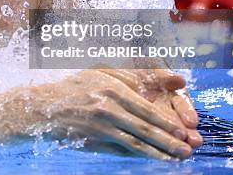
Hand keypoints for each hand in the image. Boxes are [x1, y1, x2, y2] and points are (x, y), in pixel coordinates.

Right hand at [30, 70, 193, 159]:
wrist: (43, 107)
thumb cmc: (74, 88)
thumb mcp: (99, 73)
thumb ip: (130, 74)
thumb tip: (171, 79)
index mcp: (111, 87)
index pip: (146, 107)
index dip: (167, 120)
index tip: (184, 129)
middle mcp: (107, 106)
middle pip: (145, 126)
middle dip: (169, 138)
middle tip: (189, 147)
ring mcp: (100, 125)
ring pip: (136, 140)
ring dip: (160, 150)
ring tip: (178, 157)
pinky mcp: (93, 139)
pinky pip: (122, 149)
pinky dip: (141, 155)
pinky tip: (155, 159)